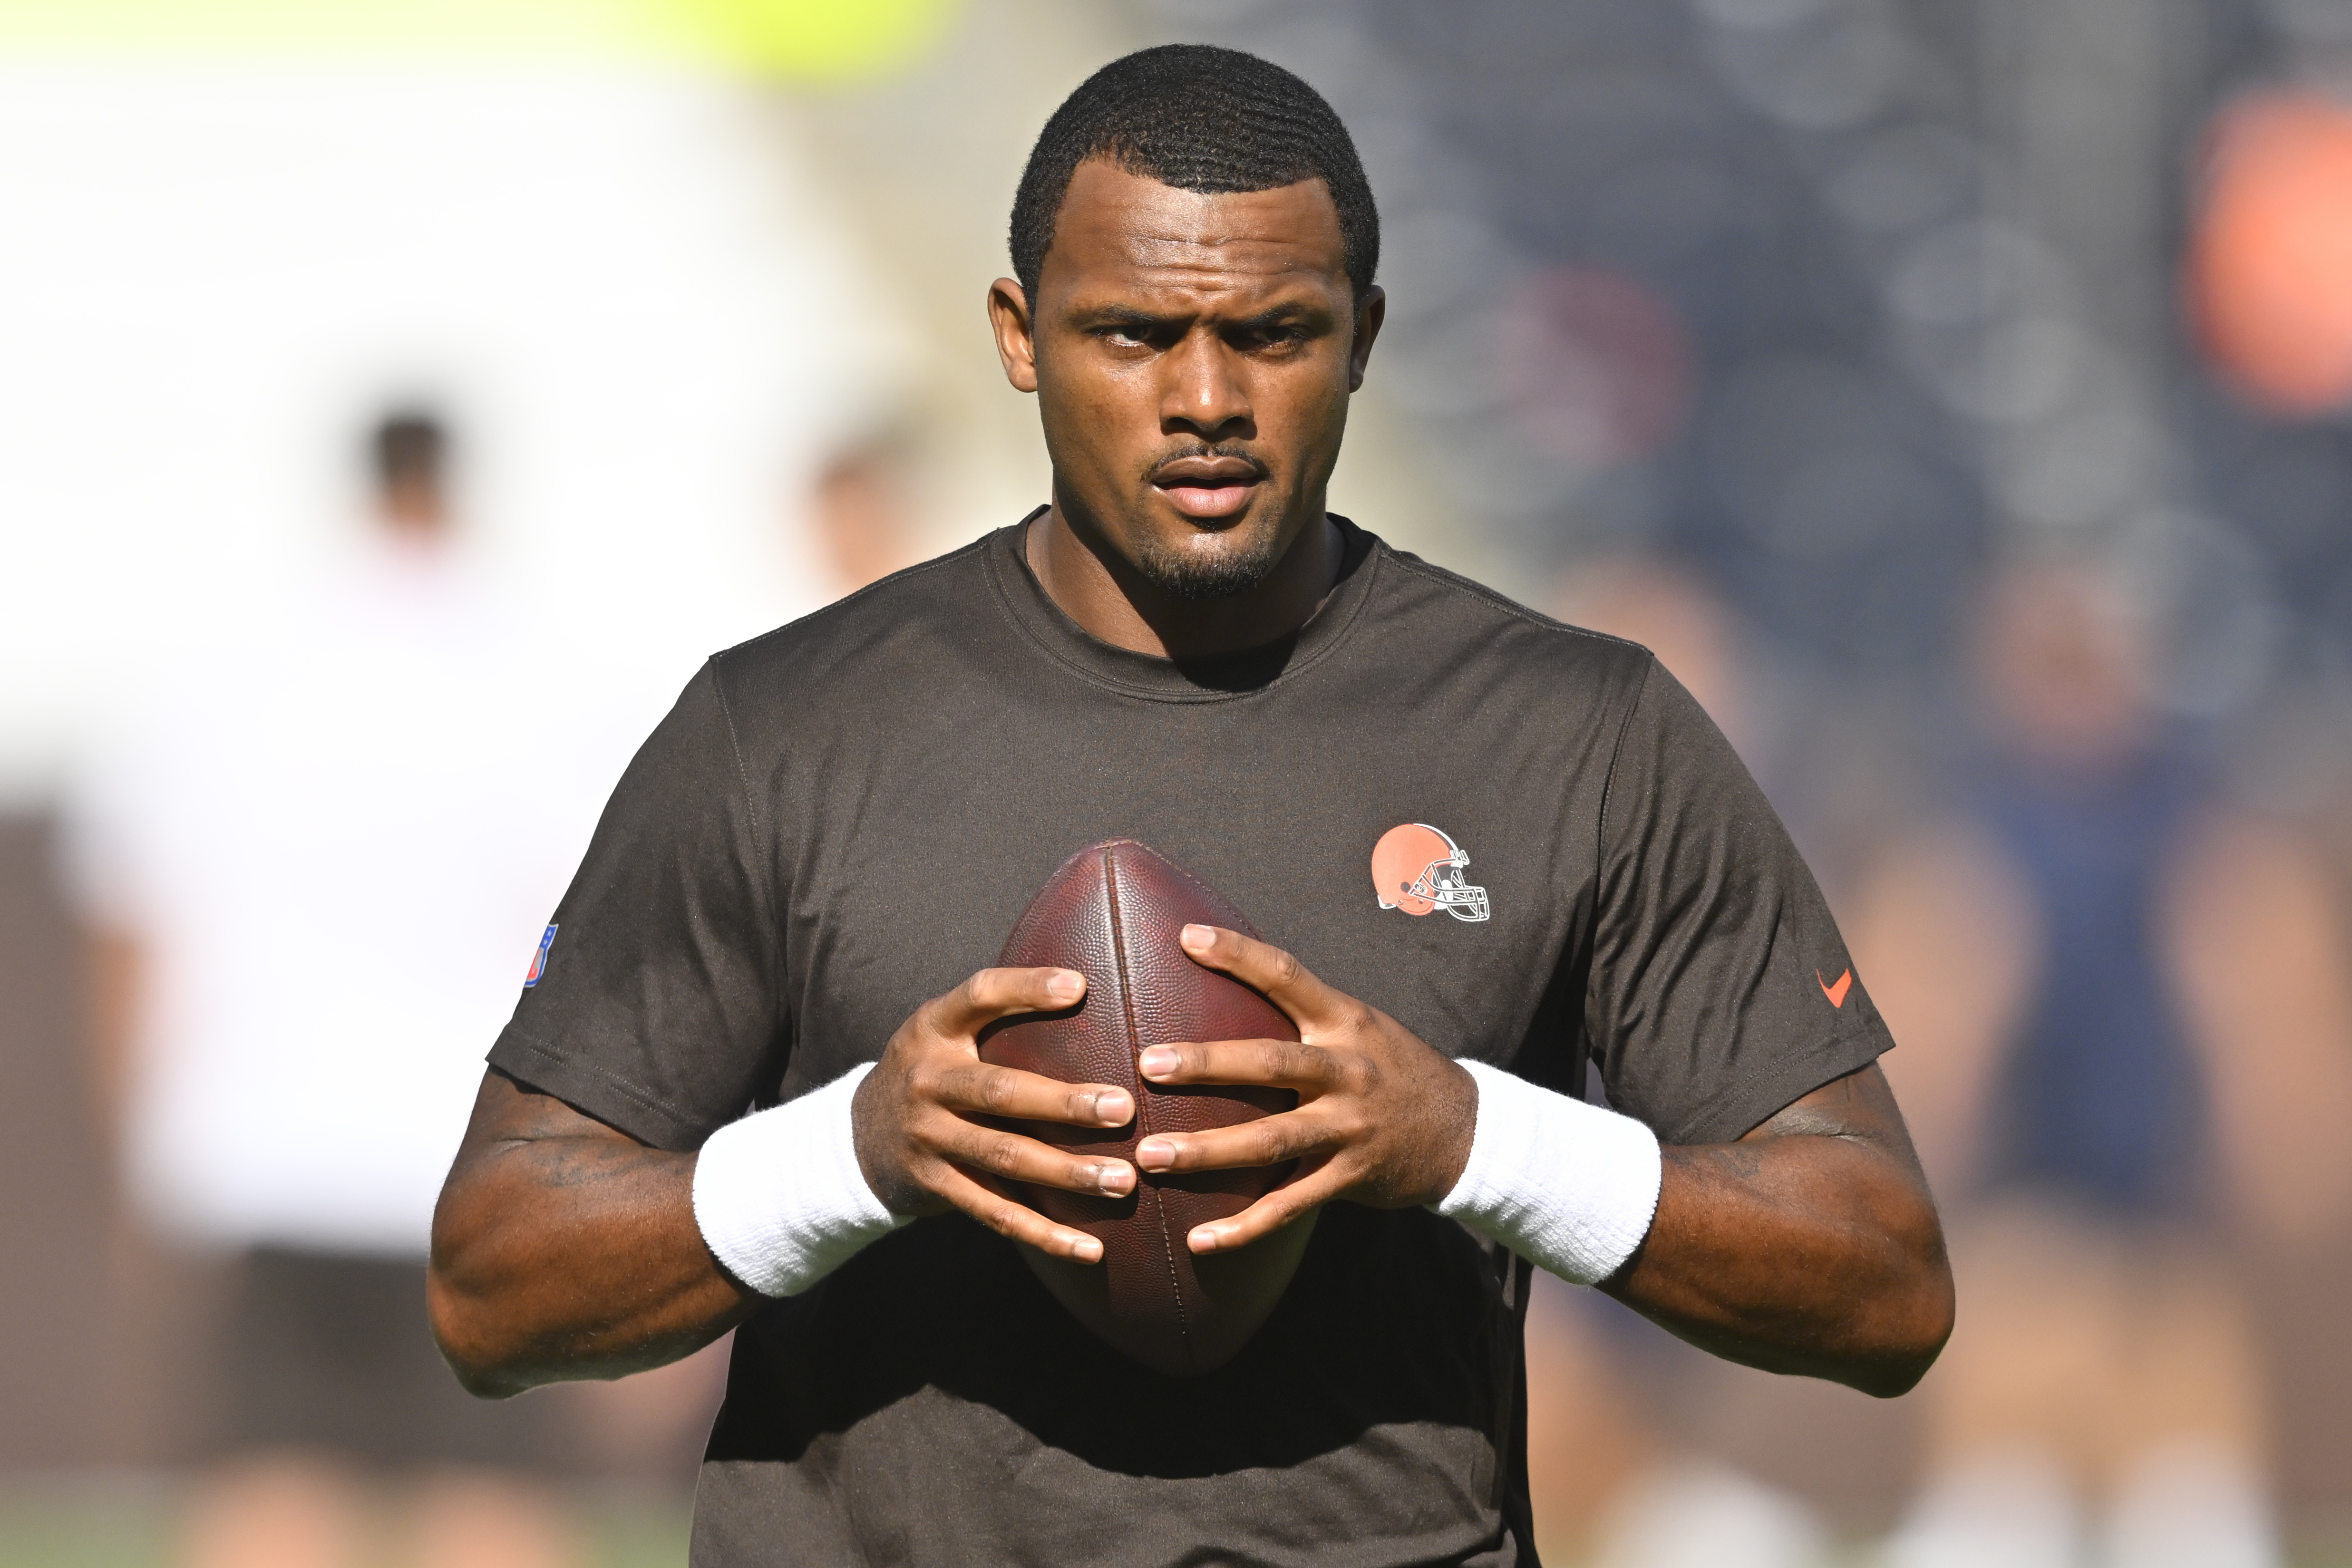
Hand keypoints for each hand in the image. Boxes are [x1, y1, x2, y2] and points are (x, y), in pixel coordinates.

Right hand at [850, 966, 1136, 1262]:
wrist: (858, 1138)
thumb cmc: (933, 1070)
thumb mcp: (944, 1029)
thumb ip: (997, 1012)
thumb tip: (1087, 983)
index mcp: (933, 1028)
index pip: (978, 996)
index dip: (1025, 988)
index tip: (1080, 986)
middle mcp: (927, 1080)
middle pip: (1000, 1091)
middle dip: (1064, 1102)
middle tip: (1123, 1108)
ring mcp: (929, 1138)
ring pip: (1004, 1158)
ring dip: (1067, 1172)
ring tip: (1124, 1180)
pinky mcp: (937, 1186)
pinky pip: (995, 1213)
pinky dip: (1044, 1234)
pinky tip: (1090, 1248)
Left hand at [1133, 924, 1477, 1253]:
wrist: (1467, 1130)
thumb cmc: (1394, 1068)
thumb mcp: (1361, 1026)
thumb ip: (1305, 1011)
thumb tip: (1231, 979)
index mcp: (1346, 1022)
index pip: (1288, 976)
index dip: (1239, 955)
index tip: (1186, 937)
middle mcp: (1347, 1070)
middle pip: (1271, 1063)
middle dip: (1207, 1064)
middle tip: (1148, 1064)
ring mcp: (1349, 1127)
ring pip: (1270, 1141)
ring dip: (1207, 1151)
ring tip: (1149, 1156)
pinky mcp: (1349, 1177)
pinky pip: (1289, 1206)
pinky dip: (1244, 1226)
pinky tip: (1200, 1239)